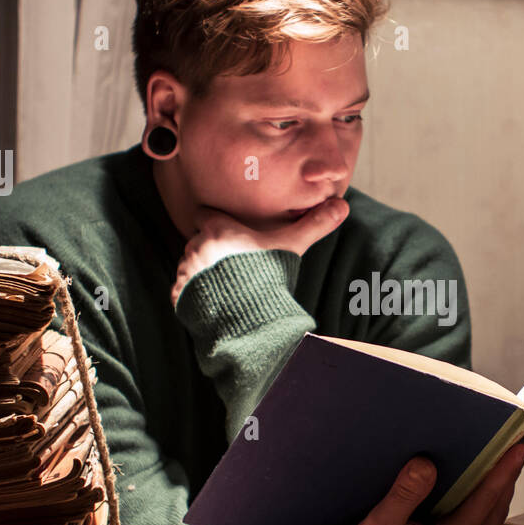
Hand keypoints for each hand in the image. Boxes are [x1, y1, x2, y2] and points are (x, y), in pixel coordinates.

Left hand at [170, 196, 348, 305]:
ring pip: (189, 265)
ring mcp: (186, 272)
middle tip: (232, 262)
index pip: (204, 215)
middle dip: (211, 250)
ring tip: (224, 283)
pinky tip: (215, 300)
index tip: (228, 231)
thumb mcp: (293, 246)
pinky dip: (194, 293)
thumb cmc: (269, 276)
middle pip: (198, 241)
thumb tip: (343, 205)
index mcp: (218, 230)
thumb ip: (314, 225)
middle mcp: (196, 247)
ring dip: (201, 271)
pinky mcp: (180, 295)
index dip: (216, 221)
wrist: (250, 318)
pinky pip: (183, 288)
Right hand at [352, 442, 523, 524]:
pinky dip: (485, 514)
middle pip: (496, 512)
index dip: (504, 471)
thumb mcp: (381, 524)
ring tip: (501, 473)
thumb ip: (406, 493)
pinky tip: (476, 503)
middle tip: (514, 452)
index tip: (519, 448)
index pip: (487, 499)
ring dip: (498, 499)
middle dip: (507, 481)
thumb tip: (427, 463)